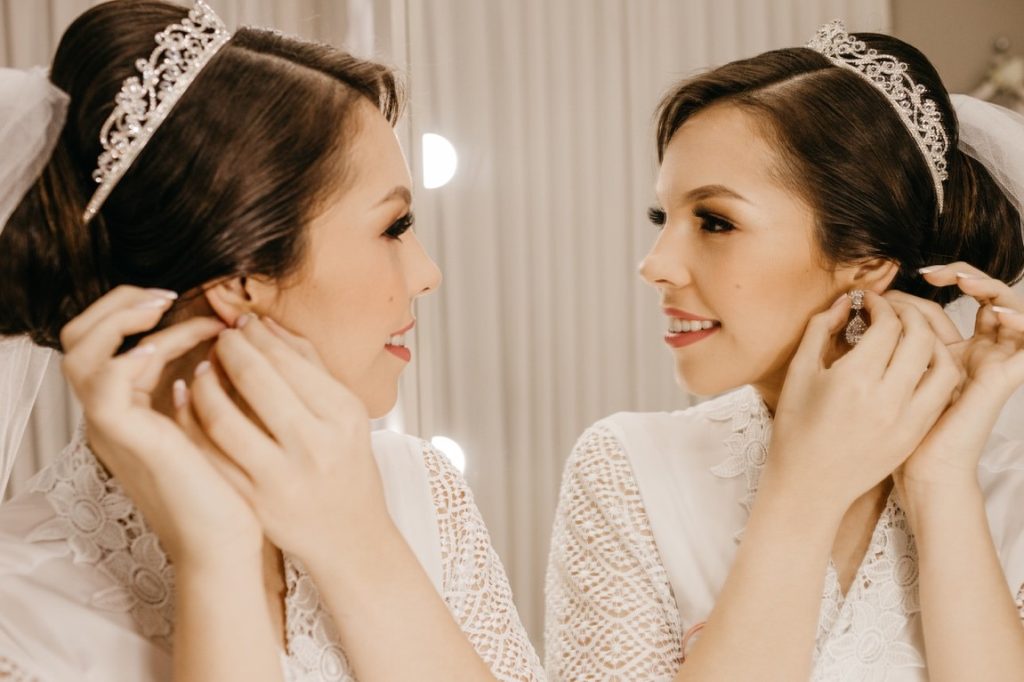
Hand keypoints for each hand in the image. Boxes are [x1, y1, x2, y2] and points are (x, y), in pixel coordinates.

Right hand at [60, 286, 262, 568]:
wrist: (224, 541)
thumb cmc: (226, 484)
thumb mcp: (213, 417)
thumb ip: (203, 377)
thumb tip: (224, 330)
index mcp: (128, 407)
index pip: (104, 339)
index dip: (140, 310)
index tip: (197, 305)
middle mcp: (111, 414)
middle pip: (78, 338)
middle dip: (119, 304)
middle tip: (170, 295)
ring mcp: (113, 427)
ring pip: (81, 353)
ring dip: (125, 320)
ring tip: (172, 310)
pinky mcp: (127, 440)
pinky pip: (105, 386)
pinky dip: (129, 359)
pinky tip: (162, 351)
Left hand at [181, 314, 391, 564]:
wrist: (350, 534)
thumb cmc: (346, 465)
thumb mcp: (344, 413)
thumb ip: (309, 365)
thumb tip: (267, 324)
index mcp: (342, 414)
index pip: (289, 358)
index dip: (256, 335)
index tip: (241, 325)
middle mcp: (315, 443)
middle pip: (256, 379)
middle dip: (228, 350)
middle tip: (218, 340)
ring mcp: (281, 475)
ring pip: (223, 416)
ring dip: (203, 384)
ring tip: (201, 370)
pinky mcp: (253, 500)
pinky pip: (208, 452)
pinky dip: (190, 421)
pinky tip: (187, 404)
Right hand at [765, 291, 960, 511]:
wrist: (810, 485)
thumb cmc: (796, 429)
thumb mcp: (799, 373)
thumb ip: (821, 330)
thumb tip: (846, 303)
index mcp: (853, 379)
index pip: (887, 326)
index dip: (880, 305)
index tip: (869, 302)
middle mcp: (886, 398)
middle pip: (920, 338)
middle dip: (909, 314)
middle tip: (892, 310)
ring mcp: (907, 418)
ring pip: (942, 363)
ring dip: (930, 340)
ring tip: (910, 334)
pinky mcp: (917, 432)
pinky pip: (942, 391)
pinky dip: (937, 369)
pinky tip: (918, 363)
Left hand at [890, 263, 1023, 491]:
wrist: (920, 474)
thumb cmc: (889, 437)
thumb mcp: (874, 378)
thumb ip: (871, 343)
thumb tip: (852, 305)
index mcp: (940, 355)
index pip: (933, 309)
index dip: (912, 292)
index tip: (880, 290)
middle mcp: (969, 355)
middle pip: (974, 300)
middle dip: (958, 276)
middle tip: (929, 273)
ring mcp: (989, 365)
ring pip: (1007, 311)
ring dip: (990, 288)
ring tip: (964, 281)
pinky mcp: (1002, 380)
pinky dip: (1020, 324)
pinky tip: (997, 315)